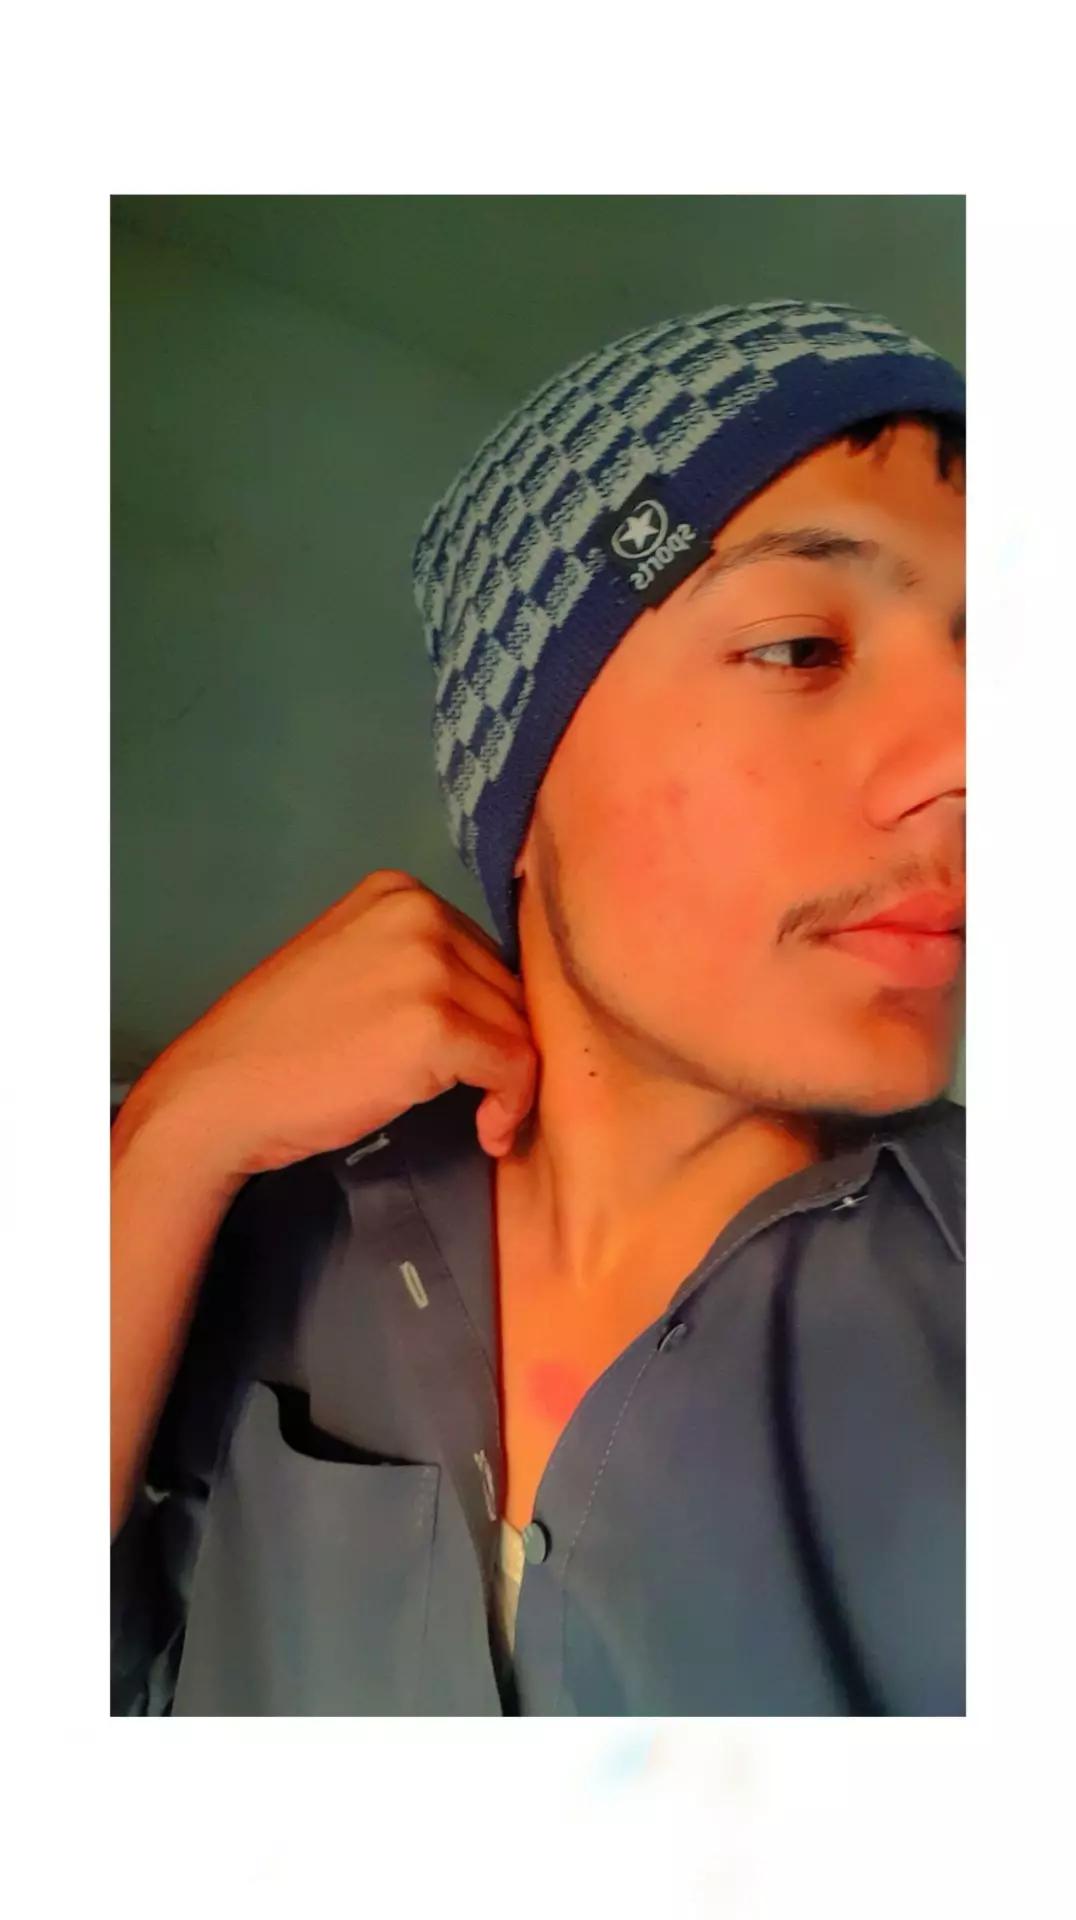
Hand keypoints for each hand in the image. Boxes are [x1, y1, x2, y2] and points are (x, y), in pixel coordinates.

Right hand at [129, 870, 537, 1174]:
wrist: (220, 1093)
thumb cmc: (279, 1045)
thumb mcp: (352, 969)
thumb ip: (415, 965)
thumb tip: (497, 1002)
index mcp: (398, 892)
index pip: (484, 952)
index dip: (487, 1014)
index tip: (470, 1063)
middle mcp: (420, 913)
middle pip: (508, 986)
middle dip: (500, 1046)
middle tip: (479, 1097)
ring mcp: (429, 966)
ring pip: (519, 1026)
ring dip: (510, 1081)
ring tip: (483, 1119)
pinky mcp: (437, 1026)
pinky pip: (516, 1065)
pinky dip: (512, 1106)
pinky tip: (487, 1133)